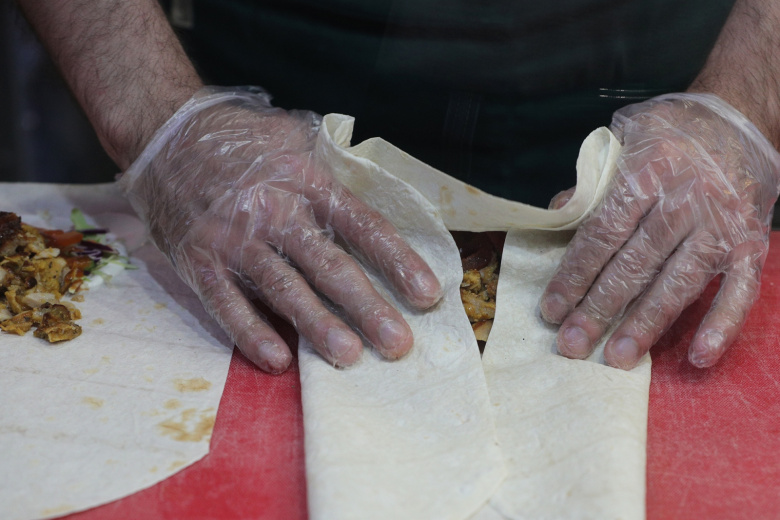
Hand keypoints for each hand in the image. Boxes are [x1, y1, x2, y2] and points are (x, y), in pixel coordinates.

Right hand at [120, 88, 441, 372]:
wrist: (163, 132)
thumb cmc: (237, 139)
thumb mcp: (291, 137)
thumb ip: (330, 170)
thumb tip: (375, 194)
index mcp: (306, 181)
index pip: (362, 225)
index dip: (397, 261)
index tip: (427, 294)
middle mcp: (274, 211)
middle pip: (329, 265)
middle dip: (367, 308)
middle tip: (398, 345)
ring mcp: (233, 239)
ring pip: (284, 289)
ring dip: (318, 326)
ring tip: (350, 357)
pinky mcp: (198, 260)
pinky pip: (227, 303)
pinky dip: (251, 333)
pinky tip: (279, 360)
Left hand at [540, 94, 779, 369]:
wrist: (743, 115)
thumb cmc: (674, 130)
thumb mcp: (625, 136)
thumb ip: (593, 178)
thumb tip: (559, 213)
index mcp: (648, 171)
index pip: (602, 233)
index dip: (575, 275)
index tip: (552, 308)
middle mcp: (686, 199)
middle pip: (634, 264)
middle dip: (599, 308)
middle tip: (571, 344)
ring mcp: (722, 224)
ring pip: (679, 282)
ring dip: (647, 324)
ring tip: (618, 357)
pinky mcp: (753, 241)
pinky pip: (741, 288)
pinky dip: (722, 323)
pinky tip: (700, 355)